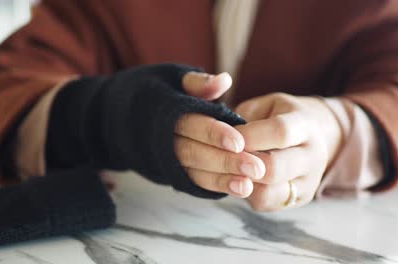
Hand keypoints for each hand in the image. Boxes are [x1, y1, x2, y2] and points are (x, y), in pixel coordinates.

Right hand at [174, 72, 265, 197]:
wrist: (141, 117)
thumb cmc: (171, 95)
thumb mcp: (179, 82)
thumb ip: (200, 83)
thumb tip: (223, 80)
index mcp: (167, 113)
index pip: (190, 124)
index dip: (214, 133)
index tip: (239, 142)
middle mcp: (166, 139)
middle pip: (194, 152)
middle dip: (225, 161)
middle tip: (256, 167)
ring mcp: (170, 159)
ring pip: (196, 171)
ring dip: (223, 179)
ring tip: (249, 184)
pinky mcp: (178, 173)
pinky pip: (197, 182)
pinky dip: (219, 186)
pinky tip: (242, 189)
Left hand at [235, 93, 342, 210]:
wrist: (311, 136)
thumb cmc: (278, 116)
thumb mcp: (265, 105)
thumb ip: (247, 116)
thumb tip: (226, 137)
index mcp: (305, 124)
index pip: (280, 132)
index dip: (250, 136)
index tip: (229, 137)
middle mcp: (313, 156)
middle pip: (275, 168)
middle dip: (243, 164)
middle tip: (224, 158)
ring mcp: (309, 181)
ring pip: (268, 192)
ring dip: (242, 182)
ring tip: (232, 169)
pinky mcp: (299, 199)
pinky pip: (265, 203)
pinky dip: (247, 194)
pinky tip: (241, 179)